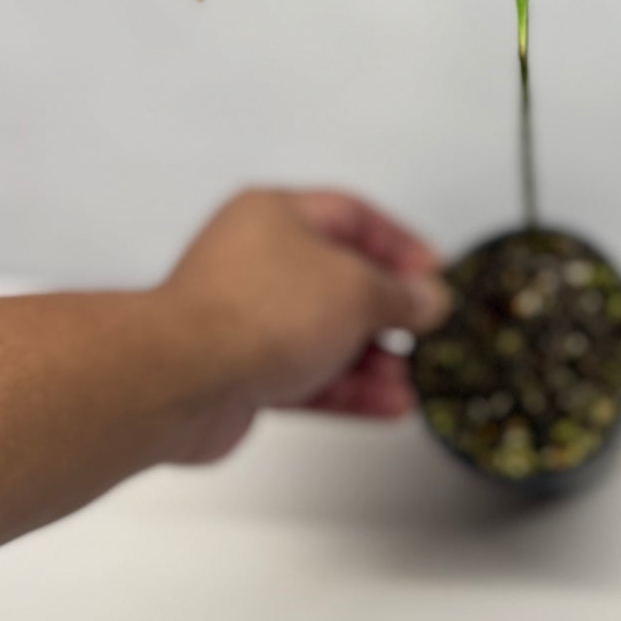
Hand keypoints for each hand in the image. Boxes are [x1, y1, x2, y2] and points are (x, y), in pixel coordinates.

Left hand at [154, 188, 450, 463]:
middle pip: (338, 279)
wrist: (186, 380)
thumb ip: (399, 295)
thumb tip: (426, 299)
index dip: (399, 244)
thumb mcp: (355, 289)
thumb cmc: (256, 312)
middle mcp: (257, 260)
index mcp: (276, 216)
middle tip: (428, 329)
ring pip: (323, 334)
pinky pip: (306, 375)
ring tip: (415, 379)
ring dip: (373, 359)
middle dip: (388, 310)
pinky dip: (347, 389)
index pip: (352, 216)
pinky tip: (387, 404)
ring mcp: (245, 318)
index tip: (434, 273)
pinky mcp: (240, 371)